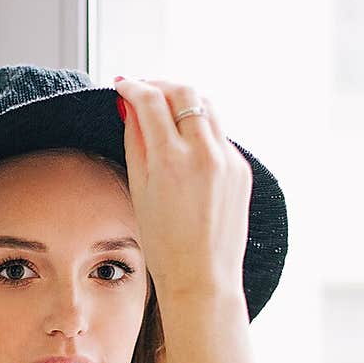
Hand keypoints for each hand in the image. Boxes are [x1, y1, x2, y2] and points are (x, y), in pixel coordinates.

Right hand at [112, 76, 252, 298]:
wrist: (202, 276)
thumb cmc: (164, 243)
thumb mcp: (139, 190)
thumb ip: (135, 141)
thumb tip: (130, 106)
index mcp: (171, 160)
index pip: (151, 100)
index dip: (133, 87)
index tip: (122, 86)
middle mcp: (203, 153)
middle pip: (184, 92)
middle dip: (161, 86)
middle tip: (144, 91)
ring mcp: (227, 159)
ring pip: (206, 107)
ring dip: (183, 101)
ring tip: (165, 111)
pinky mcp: (241, 169)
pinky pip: (219, 134)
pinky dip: (200, 129)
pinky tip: (185, 144)